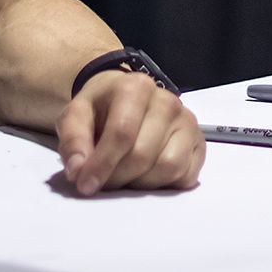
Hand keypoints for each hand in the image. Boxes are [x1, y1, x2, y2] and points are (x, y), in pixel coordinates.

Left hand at [55, 70, 205, 195]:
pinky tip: (147, 174)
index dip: (102, 164)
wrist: (126, 100)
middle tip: (104, 179)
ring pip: (168, 167)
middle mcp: (167, 101)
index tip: (85, 184)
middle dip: (118, 176)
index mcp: (136, 87)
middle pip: (142, 155)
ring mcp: (186, 122)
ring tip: (126, 174)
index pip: (122, 133)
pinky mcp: (198, 142)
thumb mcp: (76, 116)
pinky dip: (164, 183)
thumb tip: (79, 170)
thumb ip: (73, 141)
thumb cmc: (102, 109)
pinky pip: (186, 175)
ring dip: (141, 182)